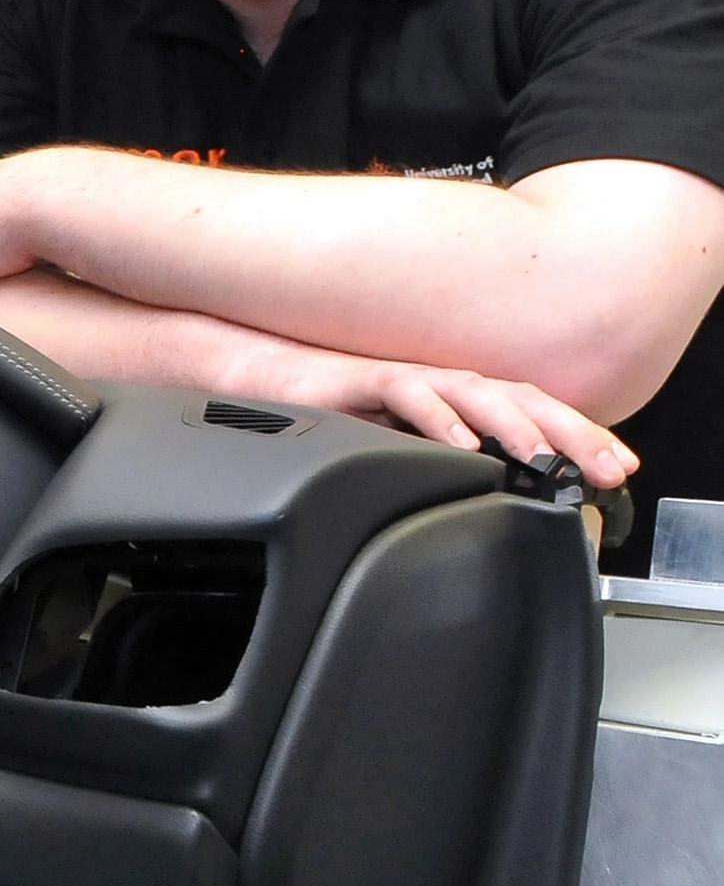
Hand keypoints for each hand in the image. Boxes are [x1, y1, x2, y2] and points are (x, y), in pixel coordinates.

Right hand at [239, 344, 639, 487]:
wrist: (267, 387)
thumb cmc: (335, 423)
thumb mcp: (404, 455)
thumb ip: (450, 471)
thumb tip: (499, 504)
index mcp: (461, 406)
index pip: (537, 416)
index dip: (584, 438)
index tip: (619, 470)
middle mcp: (445, 389)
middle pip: (524, 400)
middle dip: (572, 433)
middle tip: (606, 467)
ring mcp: (410, 383)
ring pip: (477, 394)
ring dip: (517, 425)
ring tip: (544, 455)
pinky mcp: (366, 382)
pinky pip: (409, 395)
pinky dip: (439, 419)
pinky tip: (460, 444)